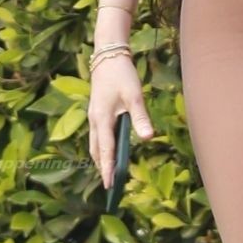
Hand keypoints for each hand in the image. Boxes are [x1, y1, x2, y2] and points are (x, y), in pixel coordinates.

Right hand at [88, 53, 154, 189]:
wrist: (107, 56)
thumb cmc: (122, 75)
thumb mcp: (135, 95)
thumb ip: (141, 117)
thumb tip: (148, 138)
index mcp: (102, 119)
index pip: (105, 150)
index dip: (107, 168)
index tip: (110, 185)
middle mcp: (94, 120)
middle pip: (96, 151)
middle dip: (102, 168)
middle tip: (110, 186)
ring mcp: (93, 117)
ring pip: (94, 144)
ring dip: (100, 159)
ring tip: (109, 174)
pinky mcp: (96, 113)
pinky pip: (97, 136)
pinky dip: (101, 148)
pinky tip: (109, 153)